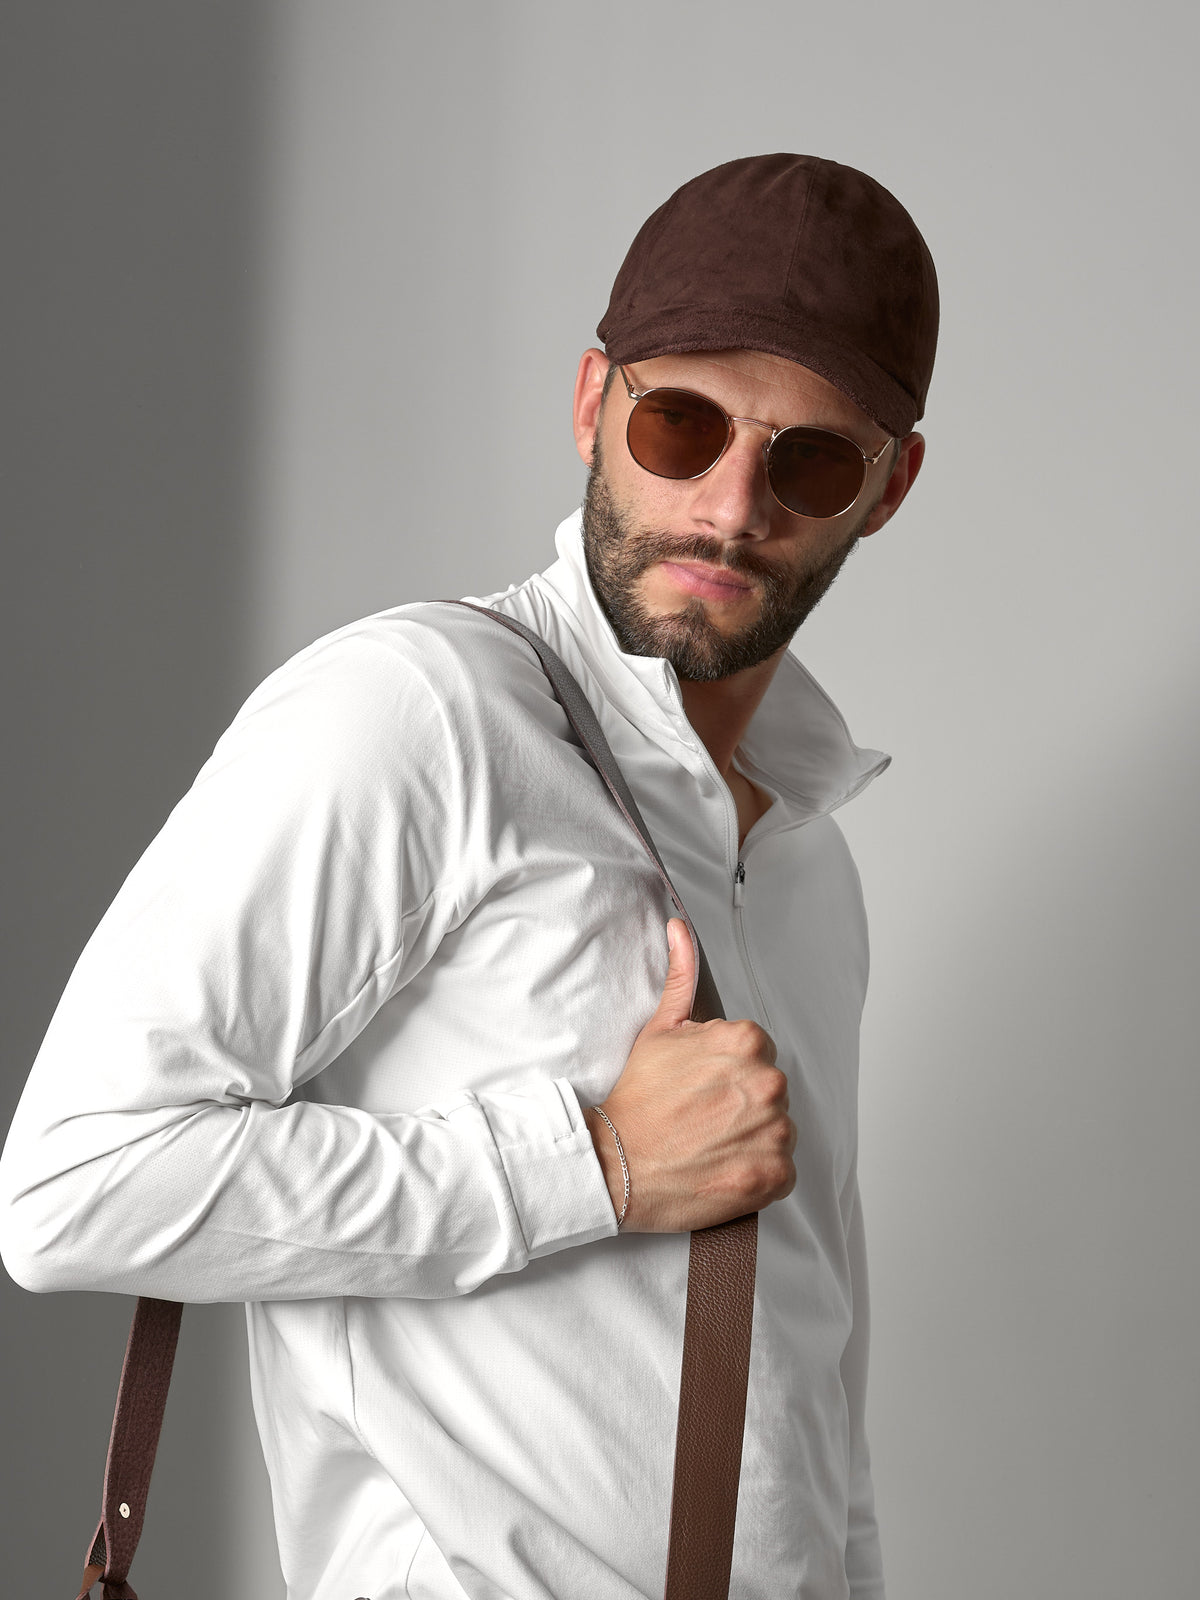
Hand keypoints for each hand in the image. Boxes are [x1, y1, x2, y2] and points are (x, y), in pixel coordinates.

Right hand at [584, 919, 795, 1231]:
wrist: (618, 1164)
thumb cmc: (639, 1100)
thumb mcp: (659, 1029)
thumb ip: (681, 977)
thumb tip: (680, 929)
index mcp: (748, 1041)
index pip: (759, 1054)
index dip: (730, 1071)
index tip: (705, 1087)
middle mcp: (769, 1082)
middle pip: (770, 1091)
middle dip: (744, 1103)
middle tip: (704, 1117)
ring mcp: (774, 1130)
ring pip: (779, 1130)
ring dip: (753, 1138)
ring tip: (711, 1143)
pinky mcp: (774, 1174)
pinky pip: (782, 1172)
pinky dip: (758, 1173)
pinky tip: (724, 1166)